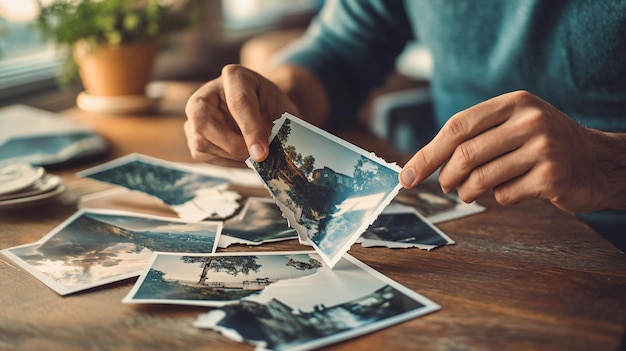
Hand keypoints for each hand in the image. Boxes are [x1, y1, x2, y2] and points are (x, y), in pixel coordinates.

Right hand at [184, 64, 297, 166]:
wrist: (259, 108)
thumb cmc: (270, 106)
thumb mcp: (282, 109)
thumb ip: (280, 127)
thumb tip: (276, 154)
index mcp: (235, 77)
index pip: (238, 103)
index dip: (250, 130)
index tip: (262, 153)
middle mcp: (206, 93)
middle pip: (205, 122)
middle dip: (232, 146)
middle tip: (256, 158)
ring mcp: (194, 115)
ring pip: (201, 142)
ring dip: (231, 156)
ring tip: (253, 156)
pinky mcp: (192, 135)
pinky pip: (203, 155)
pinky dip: (225, 161)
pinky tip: (242, 157)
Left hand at [399, 90, 625, 212]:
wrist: (597, 161)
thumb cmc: (543, 144)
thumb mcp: (513, 124)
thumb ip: (474, 135)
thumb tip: (421, 164)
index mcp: (514, 102)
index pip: (457, 126)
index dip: (428, 154)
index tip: (408, 175)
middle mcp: (529, 120)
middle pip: (465, 154)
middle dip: (446, 176)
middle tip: (446, 186)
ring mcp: (544, 148)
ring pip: (481, 178)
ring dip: (468, 192)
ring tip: (471, 192)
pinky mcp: (552, 177)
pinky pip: (504, 195)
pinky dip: (498, 198)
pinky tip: (511, 190)